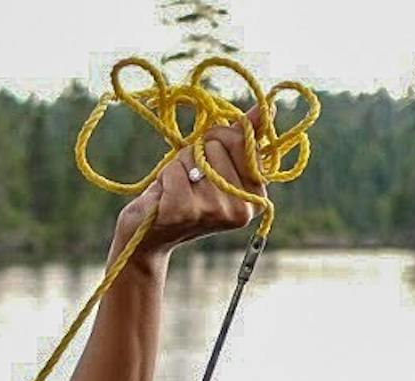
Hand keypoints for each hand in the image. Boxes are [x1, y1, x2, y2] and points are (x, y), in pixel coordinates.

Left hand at [109, 103, 269, 263]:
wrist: (148, 238)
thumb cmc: (184, 196)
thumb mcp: (216, 166)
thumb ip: (241, 138)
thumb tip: (266, 108)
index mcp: (256, 197)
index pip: (242, 141)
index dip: (218, 140)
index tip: (208, 159)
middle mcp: (241, 209)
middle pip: (216, 146)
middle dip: (196, 154)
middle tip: (189, 181)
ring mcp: (214, 212)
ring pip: (195, 156)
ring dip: (179, 167)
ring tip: (176, 190)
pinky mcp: (185, 212)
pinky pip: (175, 170)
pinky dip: (165, 176)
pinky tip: (164, 198)